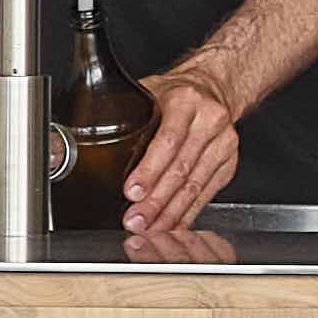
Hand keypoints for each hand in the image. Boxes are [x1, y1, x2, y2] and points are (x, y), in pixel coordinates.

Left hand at [123, 65, 248, 237]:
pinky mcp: (229, 162)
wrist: (213, 89)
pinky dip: (188, 212)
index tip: (132, 192)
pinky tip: (172, 224)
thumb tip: (87, 139)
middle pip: (181, 168)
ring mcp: (224, 143)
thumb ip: (126, 113)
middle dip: (156, 200)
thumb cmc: (174, 94)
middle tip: (135, 220)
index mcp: (185, 101)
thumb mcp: (149, 91)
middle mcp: (209, 120)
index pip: (169, 140)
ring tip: (150, 228)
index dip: (150, 170)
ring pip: (195, 184)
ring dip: (170, 212)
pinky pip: (207, 192)